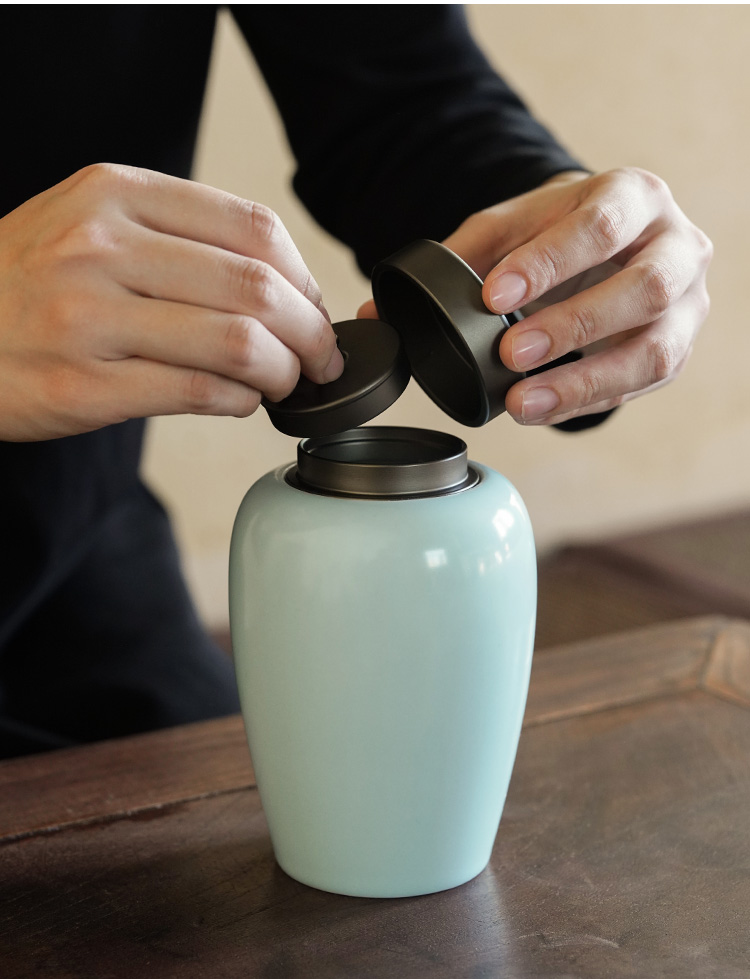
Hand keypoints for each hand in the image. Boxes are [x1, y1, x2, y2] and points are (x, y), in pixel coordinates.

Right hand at [0, 163, 343, 440]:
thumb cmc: (29, 284)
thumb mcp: (91, 226)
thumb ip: (178, 239)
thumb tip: (284, 286)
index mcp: (114, 196)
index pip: (252, 227)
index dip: (304, 275)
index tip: (314, 305)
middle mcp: (101, 248)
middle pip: (257, 288)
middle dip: (311, 332)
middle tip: (321, 356)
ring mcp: (88, 318)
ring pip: (237, 343)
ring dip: (284, 372)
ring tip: (285, 382)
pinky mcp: (83, 385)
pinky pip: (198, 394)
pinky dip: (240, 401)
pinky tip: (240, 400)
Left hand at [444, 168, 712, 425]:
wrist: (611, 245)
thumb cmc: (561, 232)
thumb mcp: (514, 226)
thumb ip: (462, 254)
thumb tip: (391, 305)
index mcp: (636, 196)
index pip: (601, 226)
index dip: (548, 263)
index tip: (494, 297)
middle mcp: (677, 246)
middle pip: (646, 288)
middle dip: (574, 325)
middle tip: (510, 353)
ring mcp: (687, 304)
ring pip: (653, 350)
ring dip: (582, 381)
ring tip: (521, 401)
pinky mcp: (677, 351)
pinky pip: (638, 386)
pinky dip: (583, 402)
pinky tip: (539, 409)